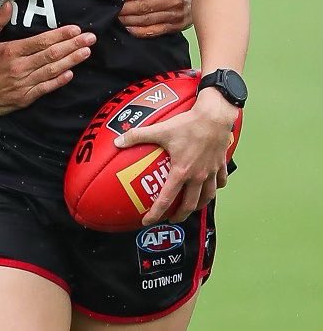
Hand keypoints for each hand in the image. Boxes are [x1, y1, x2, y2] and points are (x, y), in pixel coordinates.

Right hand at [0, 1, 95, 119]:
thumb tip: (10, 3)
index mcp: (11, 52)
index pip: (41, 41)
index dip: (60, 35)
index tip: (76, 29)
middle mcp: (20, 67)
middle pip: (52, 55)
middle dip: (73, 46)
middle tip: (91, 38)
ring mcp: (24, 84)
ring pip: (52, 71)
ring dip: (71, 61)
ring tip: (86, 52)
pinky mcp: (25, 98)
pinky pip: (46, 88)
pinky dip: (59, 81)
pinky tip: (71, 74)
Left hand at [114, 88, 239, 223]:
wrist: (214, 117)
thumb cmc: (187, 125)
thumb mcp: (159, 130)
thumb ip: (136, 136)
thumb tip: (117, 141)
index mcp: (181, 172)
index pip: (166, 199)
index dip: (156, 213)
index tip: (148, 221)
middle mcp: (198, 177)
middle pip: (189, 204)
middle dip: (180, 215)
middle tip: (171, 219)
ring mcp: (211, 172)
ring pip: (207, 197)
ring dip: (198, 205)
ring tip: (191, 207)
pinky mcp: (221, 165)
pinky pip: (221, 182)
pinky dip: (216, 188)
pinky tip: (211, 188)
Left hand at [118, 0, 191, 36]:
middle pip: (145, 6)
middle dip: (126, 8)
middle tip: (112, 7)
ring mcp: (176, 15)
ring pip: (147, 20)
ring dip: (129, 20)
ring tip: (116, 17)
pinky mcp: (175, 27)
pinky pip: (154, 31)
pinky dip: (139, 31)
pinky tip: (128, 28)